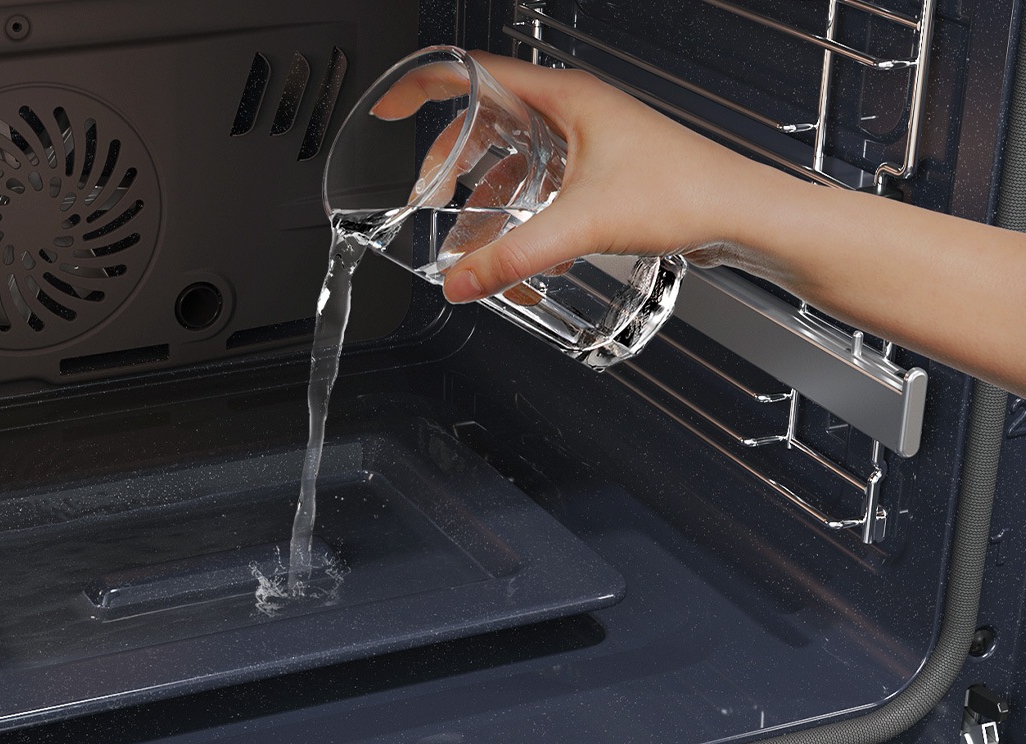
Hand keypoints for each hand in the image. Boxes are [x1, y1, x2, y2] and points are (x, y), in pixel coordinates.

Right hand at [400, 53, 783, 302]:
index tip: (390, 105)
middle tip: (426, 193)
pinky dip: (518, 208)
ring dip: (484, 191)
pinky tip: (514, 242)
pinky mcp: (601, 172)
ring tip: (464, 229)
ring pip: (514, 156)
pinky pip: (541, 181)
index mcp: (564, 97)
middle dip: (449, 159)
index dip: (423, 87)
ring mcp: (588, 141)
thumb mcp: (583, 224)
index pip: (473, 74)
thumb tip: (461, 280)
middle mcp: (573, 111)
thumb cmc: (686, 192)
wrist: (741, 214)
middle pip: (487, 122)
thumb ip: (513, 256)